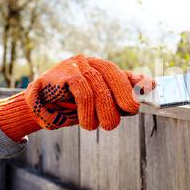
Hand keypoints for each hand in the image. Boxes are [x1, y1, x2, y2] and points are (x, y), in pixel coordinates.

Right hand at [0, 55, 155, 141]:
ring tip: (101, 126)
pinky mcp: (58, 74)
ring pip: (96, 85)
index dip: (135, 80)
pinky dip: (85, 108)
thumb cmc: (73, 105)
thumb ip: (121, 94)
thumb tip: (150, 85)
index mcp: (99, 68)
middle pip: (111, 75)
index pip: (120, 72)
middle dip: (123, 95)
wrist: (39, 108)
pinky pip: (80, 88)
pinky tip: (84, 122)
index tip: (150, 88)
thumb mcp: (100, 102)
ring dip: (101, 110)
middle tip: (127, 113)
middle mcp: (88, 63)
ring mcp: (73, 66)